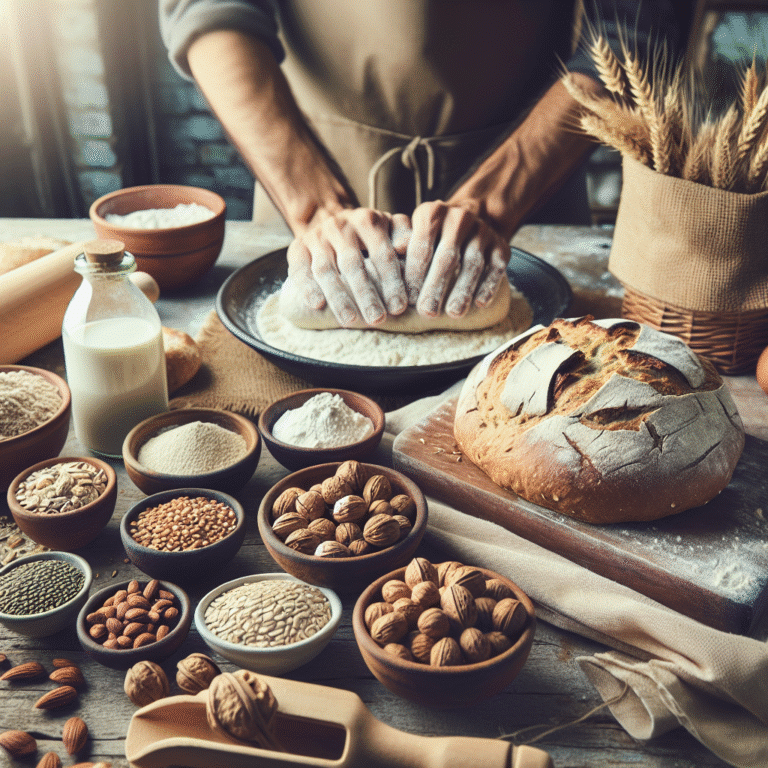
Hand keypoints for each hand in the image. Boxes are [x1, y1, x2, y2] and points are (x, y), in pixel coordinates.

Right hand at [286, 208, 410, 326]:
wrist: (332, 220)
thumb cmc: (370, 234)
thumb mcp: (390, 228)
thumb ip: (403, 234)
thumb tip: (405, 247)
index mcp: (367, 220)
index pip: (382, 253)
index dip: (391, 281)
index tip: (399, 307)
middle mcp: (340, 226)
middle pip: (353, 263)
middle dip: (366, 294)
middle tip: (377, 319)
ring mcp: (316, 236)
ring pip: (326, 269)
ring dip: (339, 297)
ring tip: (350, 321)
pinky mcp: (297, 247)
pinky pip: (299, 268)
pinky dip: (307, 287)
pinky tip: (317, 305)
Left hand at [404, 201, 509, 317]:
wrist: (470, 221)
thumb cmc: (431, 238)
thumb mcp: (413, 234)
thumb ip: (402, 245)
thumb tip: (395, 250)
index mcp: (432, 213)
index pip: (422, 246)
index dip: (414, 276)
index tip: (407, 302)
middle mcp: (459, 218)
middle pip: (447, 257)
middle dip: (436, 287)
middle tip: (427, 313)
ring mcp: (483, 231)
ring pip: (473, 263)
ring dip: (463, 290)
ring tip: (453, 313)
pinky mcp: (501, 245)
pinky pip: (496, 267)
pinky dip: (488, 286)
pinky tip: (480, 304)